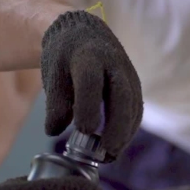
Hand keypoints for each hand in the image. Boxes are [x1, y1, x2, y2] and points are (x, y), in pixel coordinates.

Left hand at [41, 10, 143, 161]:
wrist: (84, 33)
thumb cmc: (65, 57)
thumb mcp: (54, 75)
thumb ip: (55, 103)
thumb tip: (55, 131)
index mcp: (88, 57)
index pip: (91, 82)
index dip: (89, 107)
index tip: (83, 131)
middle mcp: (113, 64)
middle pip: (122, 96)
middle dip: (117, 126)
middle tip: (107, 151)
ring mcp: (128, 74)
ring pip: (133, 106)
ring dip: (125, 133)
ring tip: (110, 155)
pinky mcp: (134, 85)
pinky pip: (136, 110)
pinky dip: (128, 130)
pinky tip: (116, 146)